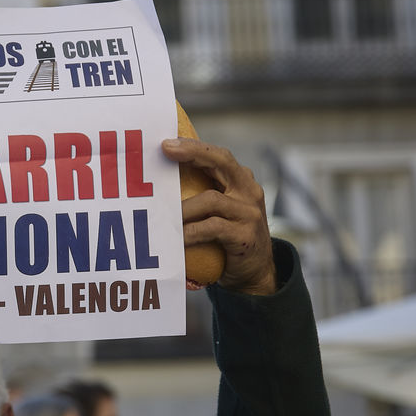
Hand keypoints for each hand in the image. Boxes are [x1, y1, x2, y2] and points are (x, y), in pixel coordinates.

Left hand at [160, 138, 274, 294]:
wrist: (255, 272)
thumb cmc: (226, 238)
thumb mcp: (219, 211)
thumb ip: (201, 194)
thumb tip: (160, 182)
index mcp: (241, 182)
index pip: (218, 156)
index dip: (194, 147)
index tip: (167, 142)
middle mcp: (248, 192)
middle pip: (222, 162)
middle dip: (193, 153)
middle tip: (167, 150)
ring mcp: (249, 213)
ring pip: (211, 199)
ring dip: (182, 207)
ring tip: (162, 214)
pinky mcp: (245, 235)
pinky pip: (212, 227)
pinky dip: (190, 231)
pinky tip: (176, 237)